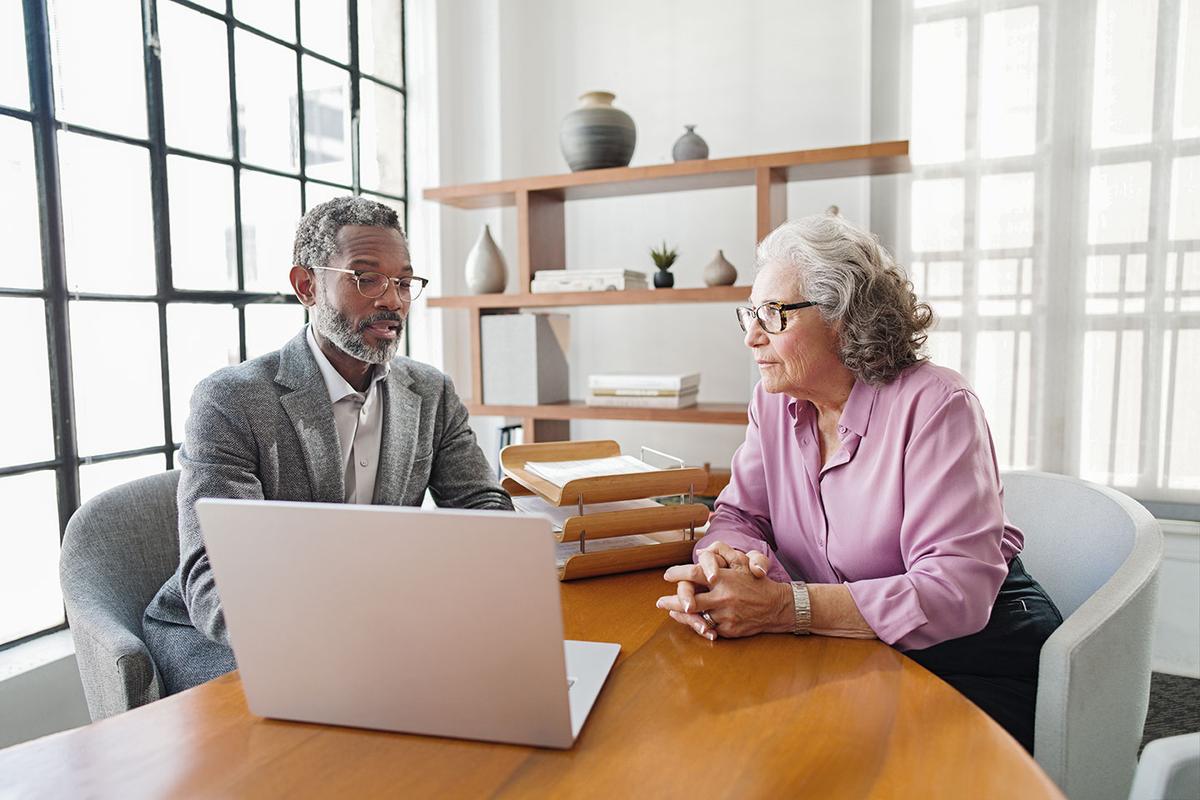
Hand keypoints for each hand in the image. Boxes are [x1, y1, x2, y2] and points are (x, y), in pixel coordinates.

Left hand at [658, 545, 785, 639]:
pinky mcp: (729, 630)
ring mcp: (725, 616)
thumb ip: (723, 553)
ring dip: (680, 615)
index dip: (678, 573)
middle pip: (689, 600)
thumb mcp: (743, 562)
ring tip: (670, 611)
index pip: (694, 574)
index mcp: (725, 579)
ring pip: (696, 617)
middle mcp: (723, 597)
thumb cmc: (757, 582)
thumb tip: (701, 551)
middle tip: (660, 601)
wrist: (777, 607)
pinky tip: (689, 620)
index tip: (667, 575)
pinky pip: (708, 628)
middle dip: (671, 601)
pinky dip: (697, 624)